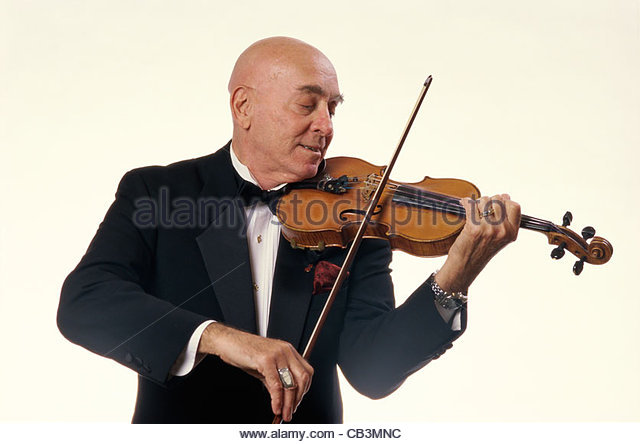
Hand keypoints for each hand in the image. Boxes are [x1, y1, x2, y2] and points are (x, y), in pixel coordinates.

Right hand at [198, 322, 312, 421]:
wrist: (227, 341)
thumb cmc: (245, 352)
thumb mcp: (264, 368)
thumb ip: (275, 382)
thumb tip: (282, 400)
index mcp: (288, 351)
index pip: (306, 372)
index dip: (304, 390)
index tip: (296, 403)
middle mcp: (286, 350)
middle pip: (302, 378)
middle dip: (298, 399)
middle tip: (290, 412)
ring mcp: (277, 354)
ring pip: (290, 383)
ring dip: (288, 403)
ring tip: (284, 414)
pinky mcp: (266, 359)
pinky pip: (276, 384)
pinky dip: (277, 399)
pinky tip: (275, 407)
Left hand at [436, 194, 520, 292]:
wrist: (465, 266)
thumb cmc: (480, 251)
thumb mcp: (500, 238)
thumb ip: (505, 219)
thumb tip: (505, 196)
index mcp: (512, 233)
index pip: (515, 206)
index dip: (505, 201)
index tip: (496, 203)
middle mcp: (503, 231)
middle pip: (498, 200)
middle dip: (488, 201)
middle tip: (481, 208)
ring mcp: (489, 229)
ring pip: (484, 201)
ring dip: (477, 202)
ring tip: (473, 209)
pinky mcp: (474, 228)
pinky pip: (470, 205)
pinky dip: (465, 202)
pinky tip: (463, 204)